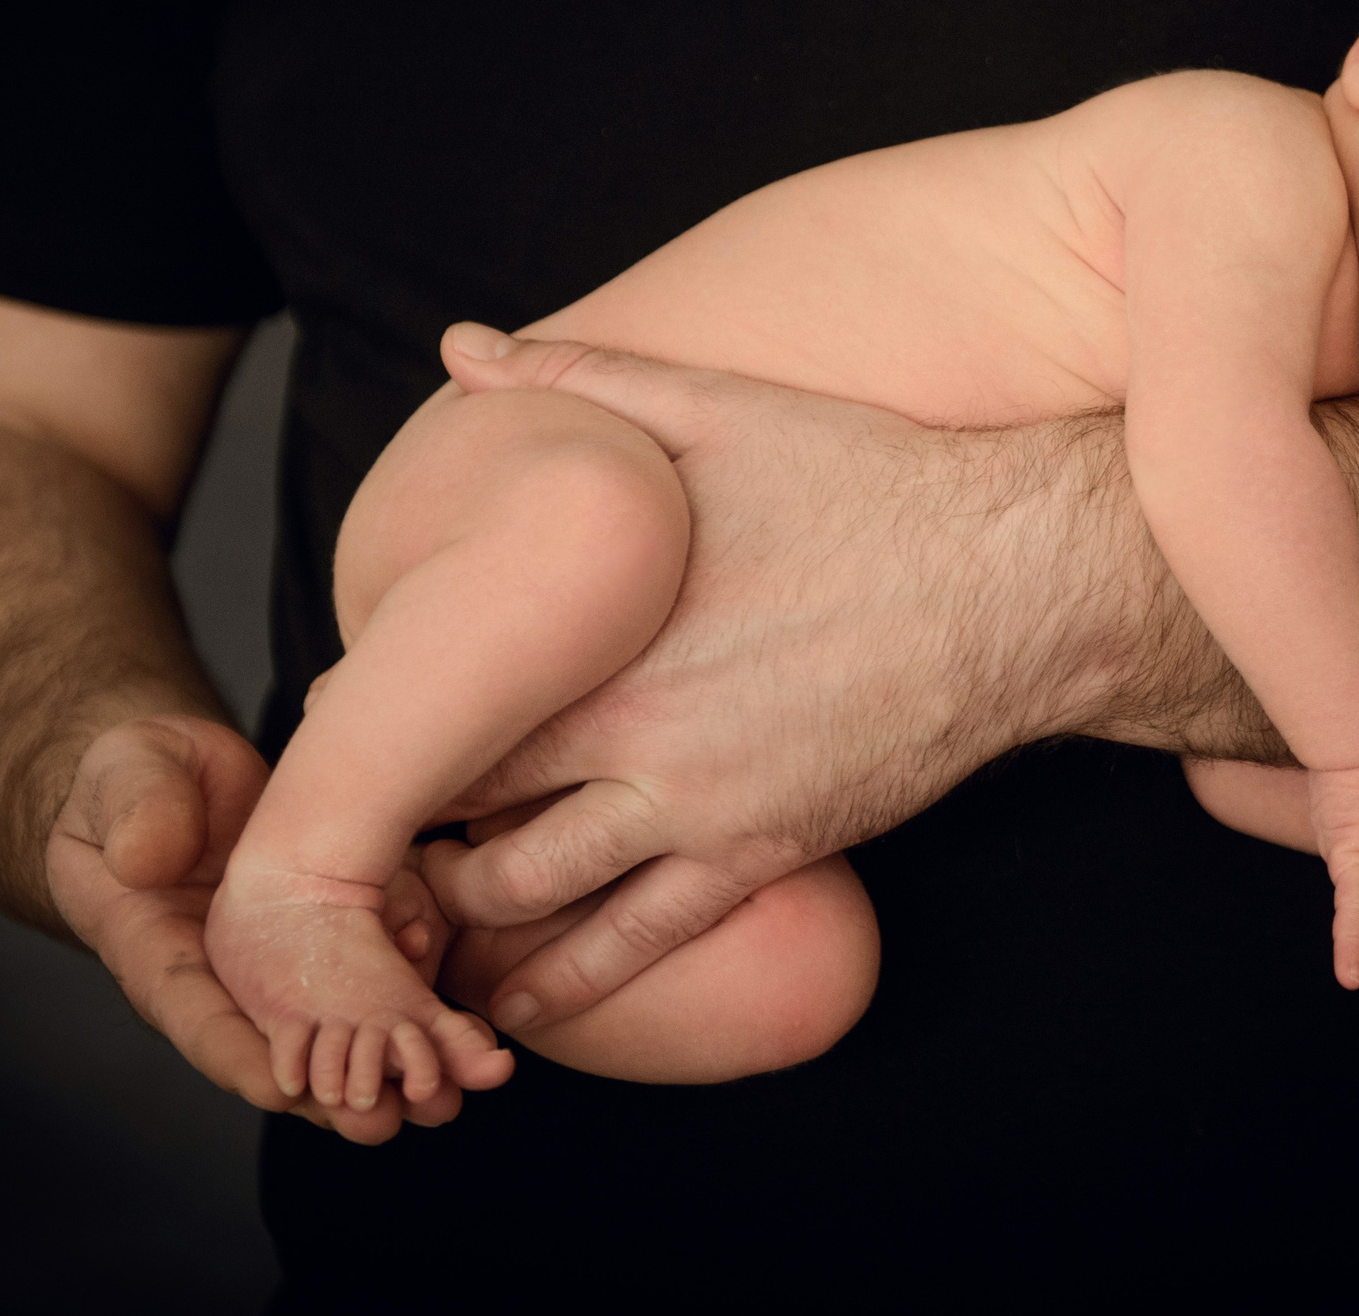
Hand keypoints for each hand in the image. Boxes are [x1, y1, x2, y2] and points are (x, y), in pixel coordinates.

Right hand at [46, 713, 461, 1143]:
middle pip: (281, 1050)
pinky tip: (465, 1026)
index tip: (286, 1091)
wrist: (181, 772)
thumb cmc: (135, 777)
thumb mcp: (124, 779)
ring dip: (390, 1065)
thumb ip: (135, 814)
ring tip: (449, 1092)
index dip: (241, 1058)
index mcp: (162, 955)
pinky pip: (374, 980)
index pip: (198, 1016)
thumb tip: (144, 860)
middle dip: (335, 1090)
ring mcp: (283, 965)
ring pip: (338, 1030)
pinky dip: (416, 1005)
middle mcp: (228, 977)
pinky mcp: (329, 940)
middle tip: (392, 1118)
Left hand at [414, 325, 1111, 1039]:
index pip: (434, 702)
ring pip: (528, 896)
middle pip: (459, 807)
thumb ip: (580, 381)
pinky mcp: (760, 854)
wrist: (1010, 582)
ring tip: (423, 926)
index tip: (348, 730)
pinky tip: (522, 1010)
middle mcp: (626, 733)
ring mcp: (693, 807)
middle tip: (366, 842)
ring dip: (463, 918)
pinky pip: (639, 945)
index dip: (375, 724)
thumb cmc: (865, 486)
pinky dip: (566, 986)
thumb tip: (463, 347)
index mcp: (597, 632)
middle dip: (403, 832)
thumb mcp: (717, 411)